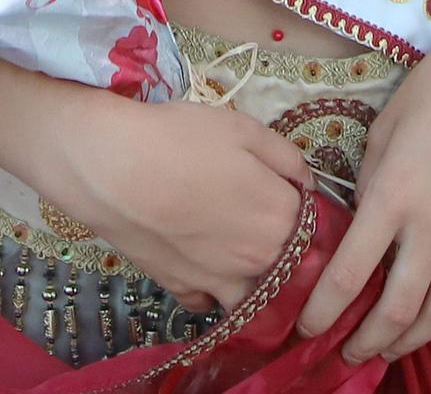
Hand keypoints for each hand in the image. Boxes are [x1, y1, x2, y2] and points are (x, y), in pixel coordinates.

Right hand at [28, 96, 310, 311]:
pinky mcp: (186, 292)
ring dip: (255, 278)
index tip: (290, 193)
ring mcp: (222, 284)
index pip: (315, 224)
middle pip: (290, 262)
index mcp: (280, 218)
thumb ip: (287, 159)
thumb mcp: (243, 129)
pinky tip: (203, 260)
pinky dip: (213, 288)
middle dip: (284, 242)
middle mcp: (259, 261)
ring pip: (256, 294)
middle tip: (256, 210)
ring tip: (235, 246)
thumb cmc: (181, 140)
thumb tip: (308, 186)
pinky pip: (211, 301)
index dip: (305, 207)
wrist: (115, 169)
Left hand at [297, 0, 430, 362]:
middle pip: (397, 309)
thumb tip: (363, 223)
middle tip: (346, 354)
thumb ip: (370, 183)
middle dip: (366, 341)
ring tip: (386, 348)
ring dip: (410, 340)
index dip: (324, 311)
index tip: (307, 331)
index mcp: (393, 195)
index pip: (348, 272)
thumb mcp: (383, 128)